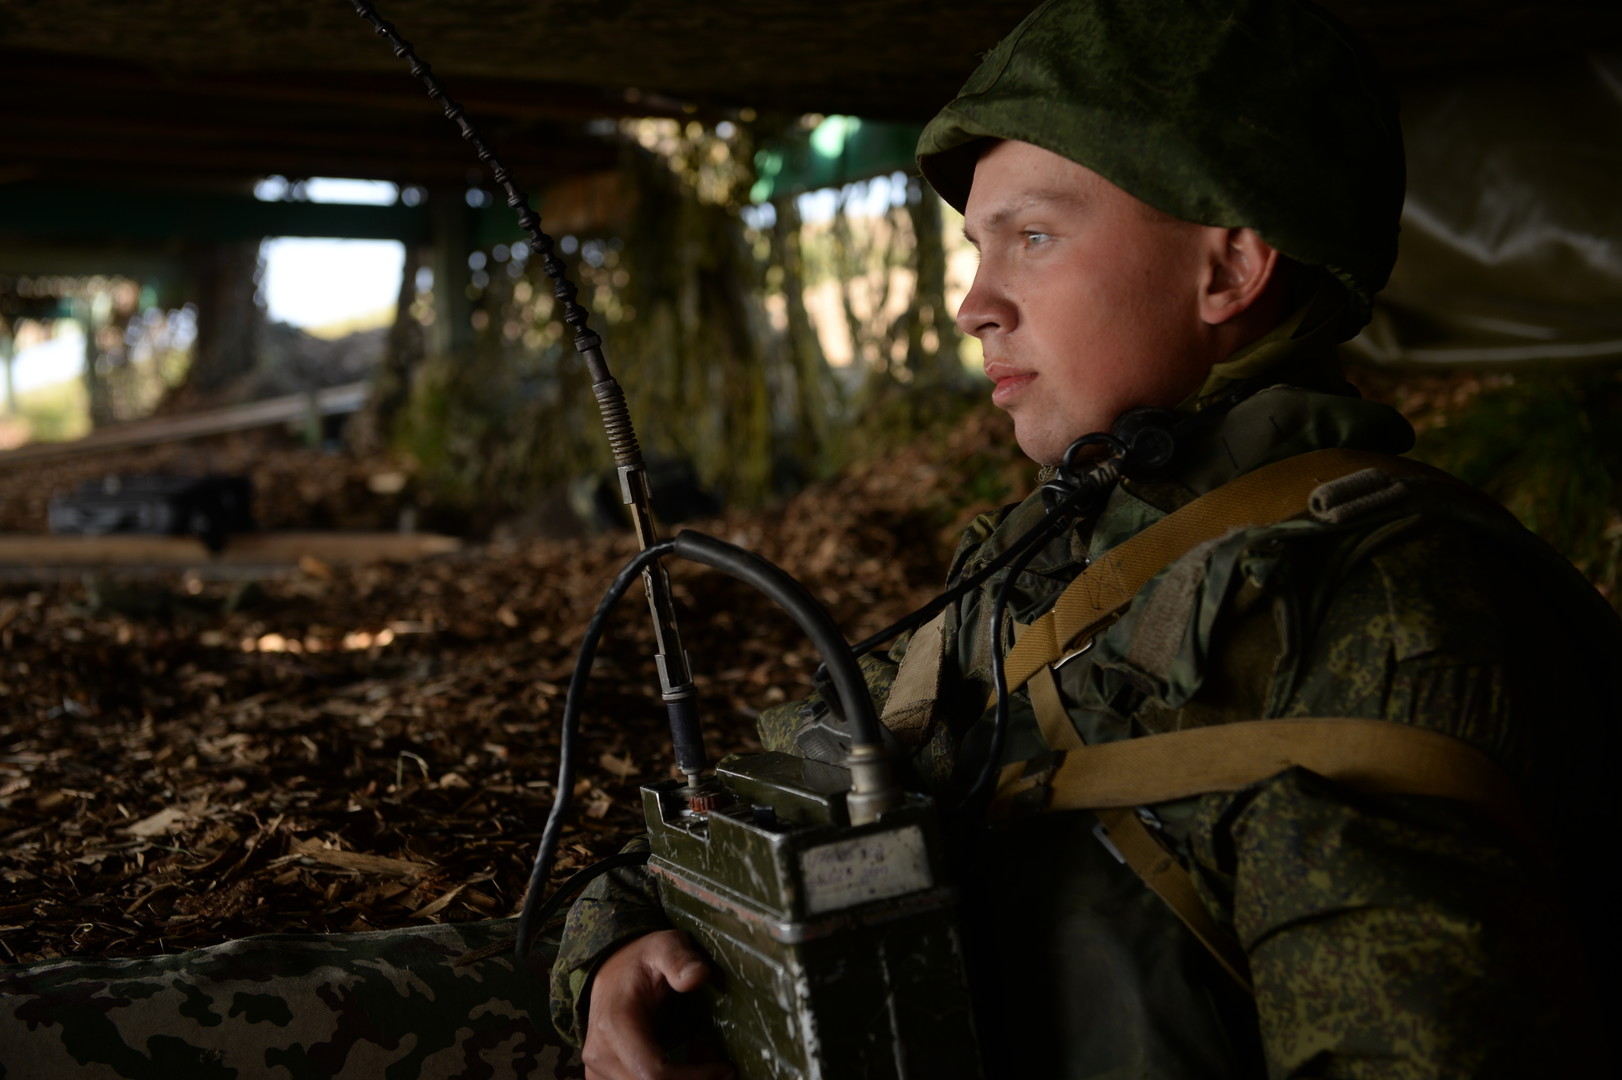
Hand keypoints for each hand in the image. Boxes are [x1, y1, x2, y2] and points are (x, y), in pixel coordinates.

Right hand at [582, 929, 733, 1079]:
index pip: (654, 1074)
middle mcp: (600, 1056)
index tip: (724, 1068)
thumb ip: (680, 959)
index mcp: (614, 1027)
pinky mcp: (603, 1078)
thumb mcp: (664, 946)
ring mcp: (598, 1071)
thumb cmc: (641, 959)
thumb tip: (698, 976)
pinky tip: (684, 1064)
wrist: (610, 970)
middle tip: (717, 1060)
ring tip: (700, 1055)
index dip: (694, 1078)